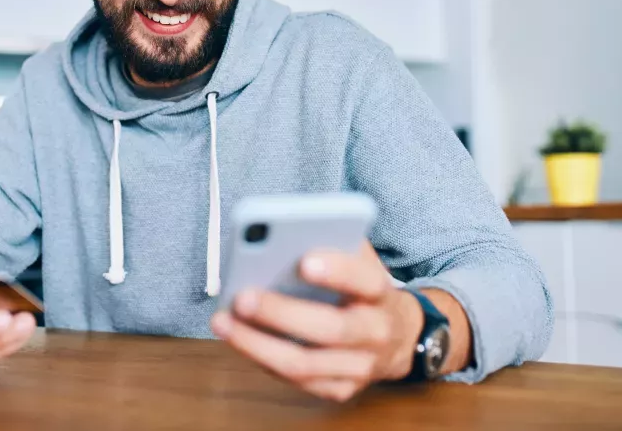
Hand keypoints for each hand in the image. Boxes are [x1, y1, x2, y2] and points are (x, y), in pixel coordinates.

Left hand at [211, 241, 425, 401]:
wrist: (398, 334)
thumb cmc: (360, 286)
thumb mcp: (357, 257)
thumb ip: (331, 242)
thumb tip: (283, 231)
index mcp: (380, 292)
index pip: (364, 280)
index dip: (337, 271)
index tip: (304, 260)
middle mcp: (375, 332)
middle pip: (329, 329)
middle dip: (281, 314)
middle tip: (242, 296)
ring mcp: (360, 367)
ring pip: (305, 364)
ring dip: (257, 344)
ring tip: (223, 321)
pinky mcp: (340, 390)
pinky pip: (296, 382)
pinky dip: (262, 359)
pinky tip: (239, 339)